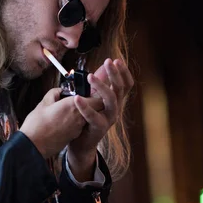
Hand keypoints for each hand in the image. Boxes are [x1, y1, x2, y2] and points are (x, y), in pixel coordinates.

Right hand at [20, 88, 102, 158]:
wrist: (34, 145)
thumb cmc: (37, 124)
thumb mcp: (43, 103)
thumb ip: (54, 93)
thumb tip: (59, 91)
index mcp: (73, 105)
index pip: (97, 98)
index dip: (95, 94)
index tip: (87, 90)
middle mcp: (79, 116)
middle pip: (96, 108)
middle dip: (90, 102)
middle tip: (80, 98)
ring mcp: (78, 127)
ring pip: (88, 116)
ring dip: (83, 111)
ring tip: (70, 108)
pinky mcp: (74, 135)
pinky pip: (80, 124)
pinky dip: (76, 120)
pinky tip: (64, 119)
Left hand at [67, 58, 133, 177]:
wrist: (82, 143)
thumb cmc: (87, 118)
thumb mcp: (94, 99)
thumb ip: (98, 85)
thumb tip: (102, 66)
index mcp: (115, 101)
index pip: (126, 84)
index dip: (124, 72)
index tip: (117, 60)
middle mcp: (115, 109)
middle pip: (120, 89)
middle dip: (114, 74)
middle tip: (108, 61)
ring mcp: (109, 119)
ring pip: (110, 100)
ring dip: (101, 86)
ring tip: (89, 77)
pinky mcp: (99, 128)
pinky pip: (92, 116)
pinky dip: (84, 106)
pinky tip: (76, 98)